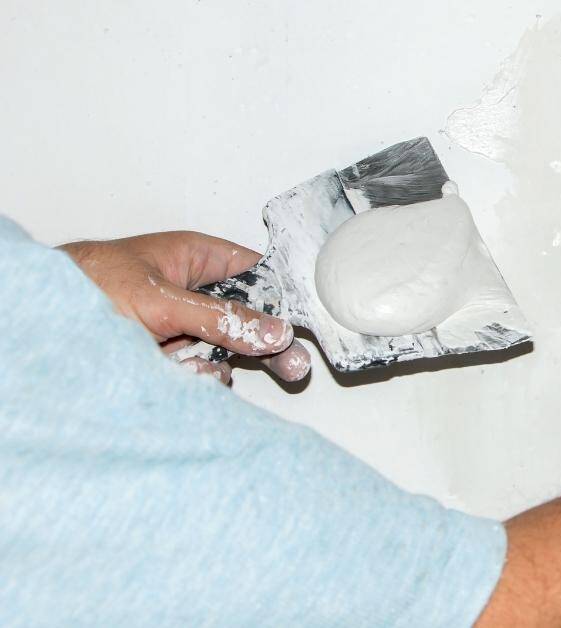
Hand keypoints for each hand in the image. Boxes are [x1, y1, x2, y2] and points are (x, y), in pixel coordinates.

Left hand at [60, 231, 310, 383]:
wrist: (37, 328)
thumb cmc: (82, 286)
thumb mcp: (161, 300)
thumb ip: (220, 318)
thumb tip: (271, 331)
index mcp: (196, 258)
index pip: (256, 272)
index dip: (282, 295)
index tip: (303, 322)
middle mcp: (192, 291)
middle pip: (248, 317)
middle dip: (263, 343)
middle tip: (292, 366)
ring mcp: (180, 327)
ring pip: (224, 350)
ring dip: (216, 364)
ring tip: (195, 368)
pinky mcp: (166, 358)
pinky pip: (200, 373)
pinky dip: (194, 380)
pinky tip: (179, 377)